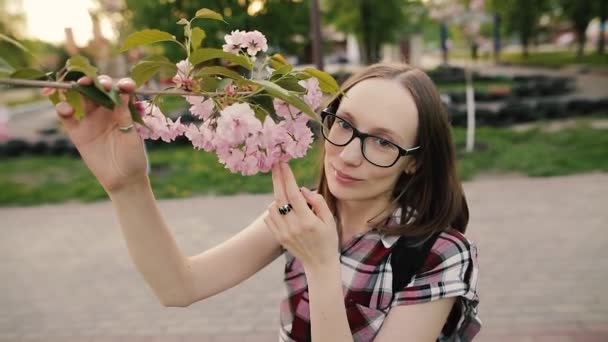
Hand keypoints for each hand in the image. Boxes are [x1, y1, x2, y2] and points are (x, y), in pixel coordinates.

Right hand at [44, 75, 148, 193]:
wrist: (123, 180)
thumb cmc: (133, 157)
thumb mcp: (132, 136)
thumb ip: (125, 116)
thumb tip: (123, 93)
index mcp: (124, 110)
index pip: (121, 91)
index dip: (122, 84)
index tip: (125, 86)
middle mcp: (107, 111)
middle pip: (100, 89)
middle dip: (99, 82)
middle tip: (101, 84)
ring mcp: (91, 120)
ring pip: (82, 97)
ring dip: (80, 88)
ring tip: (81, 86)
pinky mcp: (78, 132)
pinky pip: (66, 116)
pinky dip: (62, 109)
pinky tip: (65, 109)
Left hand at [263, 162, 338, 269]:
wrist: (319, 264)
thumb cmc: (328, 239)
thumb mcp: (330, 220)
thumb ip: (318, 202)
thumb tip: (302, 189)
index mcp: (308, 221)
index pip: (294, 194)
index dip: (288, 178)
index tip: (284, 164)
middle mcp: (293, 227)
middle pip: (280, 197)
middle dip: (277, 178)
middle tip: (276, 165)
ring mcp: (284, 233)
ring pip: (272, 206)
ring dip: (278, 197)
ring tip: (288, 197)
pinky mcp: (278, 238)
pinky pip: (269, 217)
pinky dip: (273, 209)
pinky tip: (282, 209)